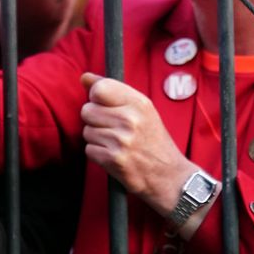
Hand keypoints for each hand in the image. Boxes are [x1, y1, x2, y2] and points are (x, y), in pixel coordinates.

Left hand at [80, 73, 197, 215]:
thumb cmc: (153, 139)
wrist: (169, 176)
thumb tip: (84, 77)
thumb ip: (113, 90)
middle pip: (87, 110)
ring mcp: (121, 140)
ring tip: (116, 143)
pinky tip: (114, 155)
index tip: (105, 105)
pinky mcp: (113, 160)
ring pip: (87, 131)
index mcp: (139, 103)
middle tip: (112, 128)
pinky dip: (97, 154)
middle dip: (95, 119)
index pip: (100, 88)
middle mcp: (130, 119)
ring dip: (96, 138)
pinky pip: (89, 149)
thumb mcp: (141, 109)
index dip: (96, 97)